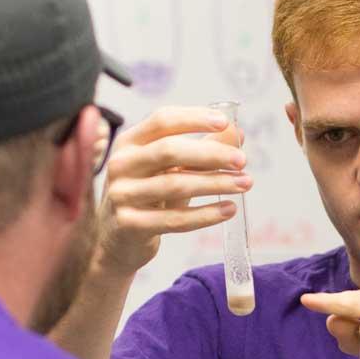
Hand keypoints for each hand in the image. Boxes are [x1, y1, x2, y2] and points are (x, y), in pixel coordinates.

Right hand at [95, 107, 250, 277]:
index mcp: (129, 142)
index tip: (225, 122)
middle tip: (242, 160)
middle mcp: (121, 165)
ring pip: (175, 185)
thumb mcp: (169, 169)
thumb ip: (200, 149)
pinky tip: (229, 209)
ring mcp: (122, 195)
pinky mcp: (130, 225)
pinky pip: (174, 219)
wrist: (116, 239)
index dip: (194, 119)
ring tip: (244, 184)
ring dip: (215, 183)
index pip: (162, 121)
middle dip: (211, 154)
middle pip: (169, 151)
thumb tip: (237, 133)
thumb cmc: (147, 196)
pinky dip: (206, 214)